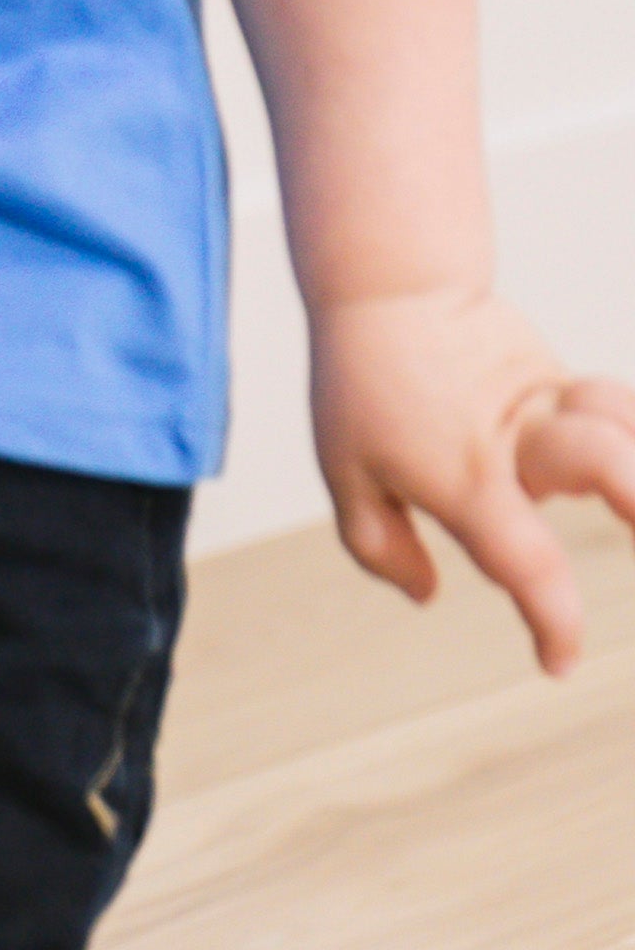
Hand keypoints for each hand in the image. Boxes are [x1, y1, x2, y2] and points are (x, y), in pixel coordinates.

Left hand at [311, 284, 634, 673]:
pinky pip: (617, 410)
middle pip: (595, 457)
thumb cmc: (362, 384)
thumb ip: (377, 545)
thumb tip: (427, 595)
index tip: (558, 662)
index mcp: (466, 477)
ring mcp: (547, 404)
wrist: (389, 286)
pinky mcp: (563, 381)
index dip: (550, 622)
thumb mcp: (343, 468)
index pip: (523, 561)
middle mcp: (519, 440)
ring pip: (618, 421)